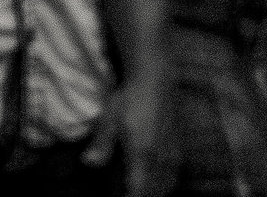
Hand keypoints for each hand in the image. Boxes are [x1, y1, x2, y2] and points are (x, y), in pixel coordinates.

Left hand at [86, 78, 170, 196]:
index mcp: (142, 154)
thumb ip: (101, 144)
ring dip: (153, 193)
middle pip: (154, 193)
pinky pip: (174, 177)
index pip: (138, 190)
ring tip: (137, 190)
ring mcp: (172, 155)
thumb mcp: (109, 119)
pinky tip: (155, 184)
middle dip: (140, 196)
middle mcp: (161, 159)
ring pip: (166, 187)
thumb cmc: (129, 99)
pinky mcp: (179, 150)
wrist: (156, 81)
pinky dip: (164, 186)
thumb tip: (88, 163)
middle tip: (125, 193)